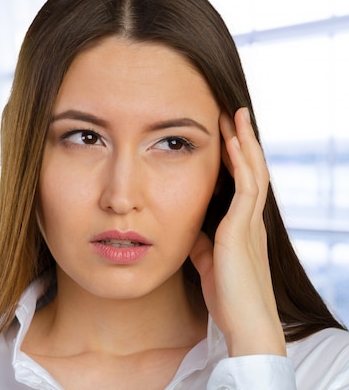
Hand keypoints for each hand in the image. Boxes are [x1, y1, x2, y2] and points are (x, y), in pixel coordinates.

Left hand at [189, 108, 285, 356]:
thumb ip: (200, 242)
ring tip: (236, 115)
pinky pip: (246, 188)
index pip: (243, 182)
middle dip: (243, 141)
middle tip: (234, 113)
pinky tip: (231, 143)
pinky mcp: (243, 231)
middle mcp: (252, 220)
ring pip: (253, 171)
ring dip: (244, 142)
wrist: (245, 326)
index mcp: (244, 227)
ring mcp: (250, 224)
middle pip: (252, 169)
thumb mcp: (208, 262)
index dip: (237, 157)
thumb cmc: (228, 298)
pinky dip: (241, 164)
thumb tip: (187, 229)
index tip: (225, 135)